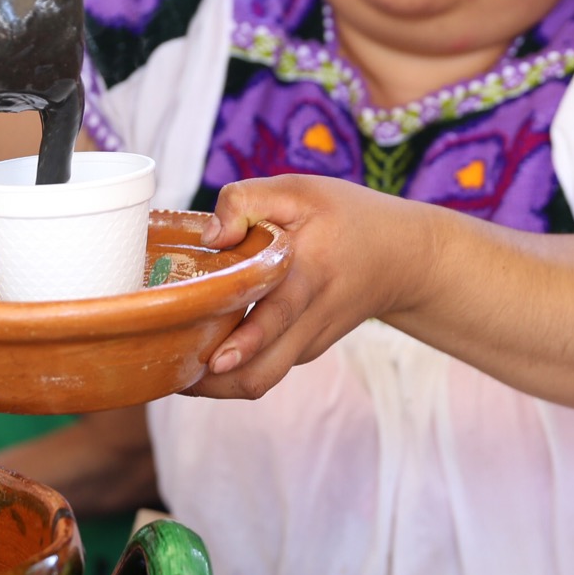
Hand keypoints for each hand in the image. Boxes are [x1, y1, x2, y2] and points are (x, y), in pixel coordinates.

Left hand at [185, 175, 426, 400]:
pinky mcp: (307, 350)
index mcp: (310, 273)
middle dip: (212, 384)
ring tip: (173, 368)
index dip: (246, 342)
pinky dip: (232, 367)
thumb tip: (208, 236)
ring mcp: (309, 341)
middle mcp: (310, 318)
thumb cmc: (347, 217)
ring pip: (261, 379)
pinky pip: (266, 368)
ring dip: (216, 383)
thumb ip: (248, 200)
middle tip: (169, 374)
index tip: (215, 359)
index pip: (278, 316)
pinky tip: (202, 349)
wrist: (404, 258)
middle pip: (262, 373)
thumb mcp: (301, 190)